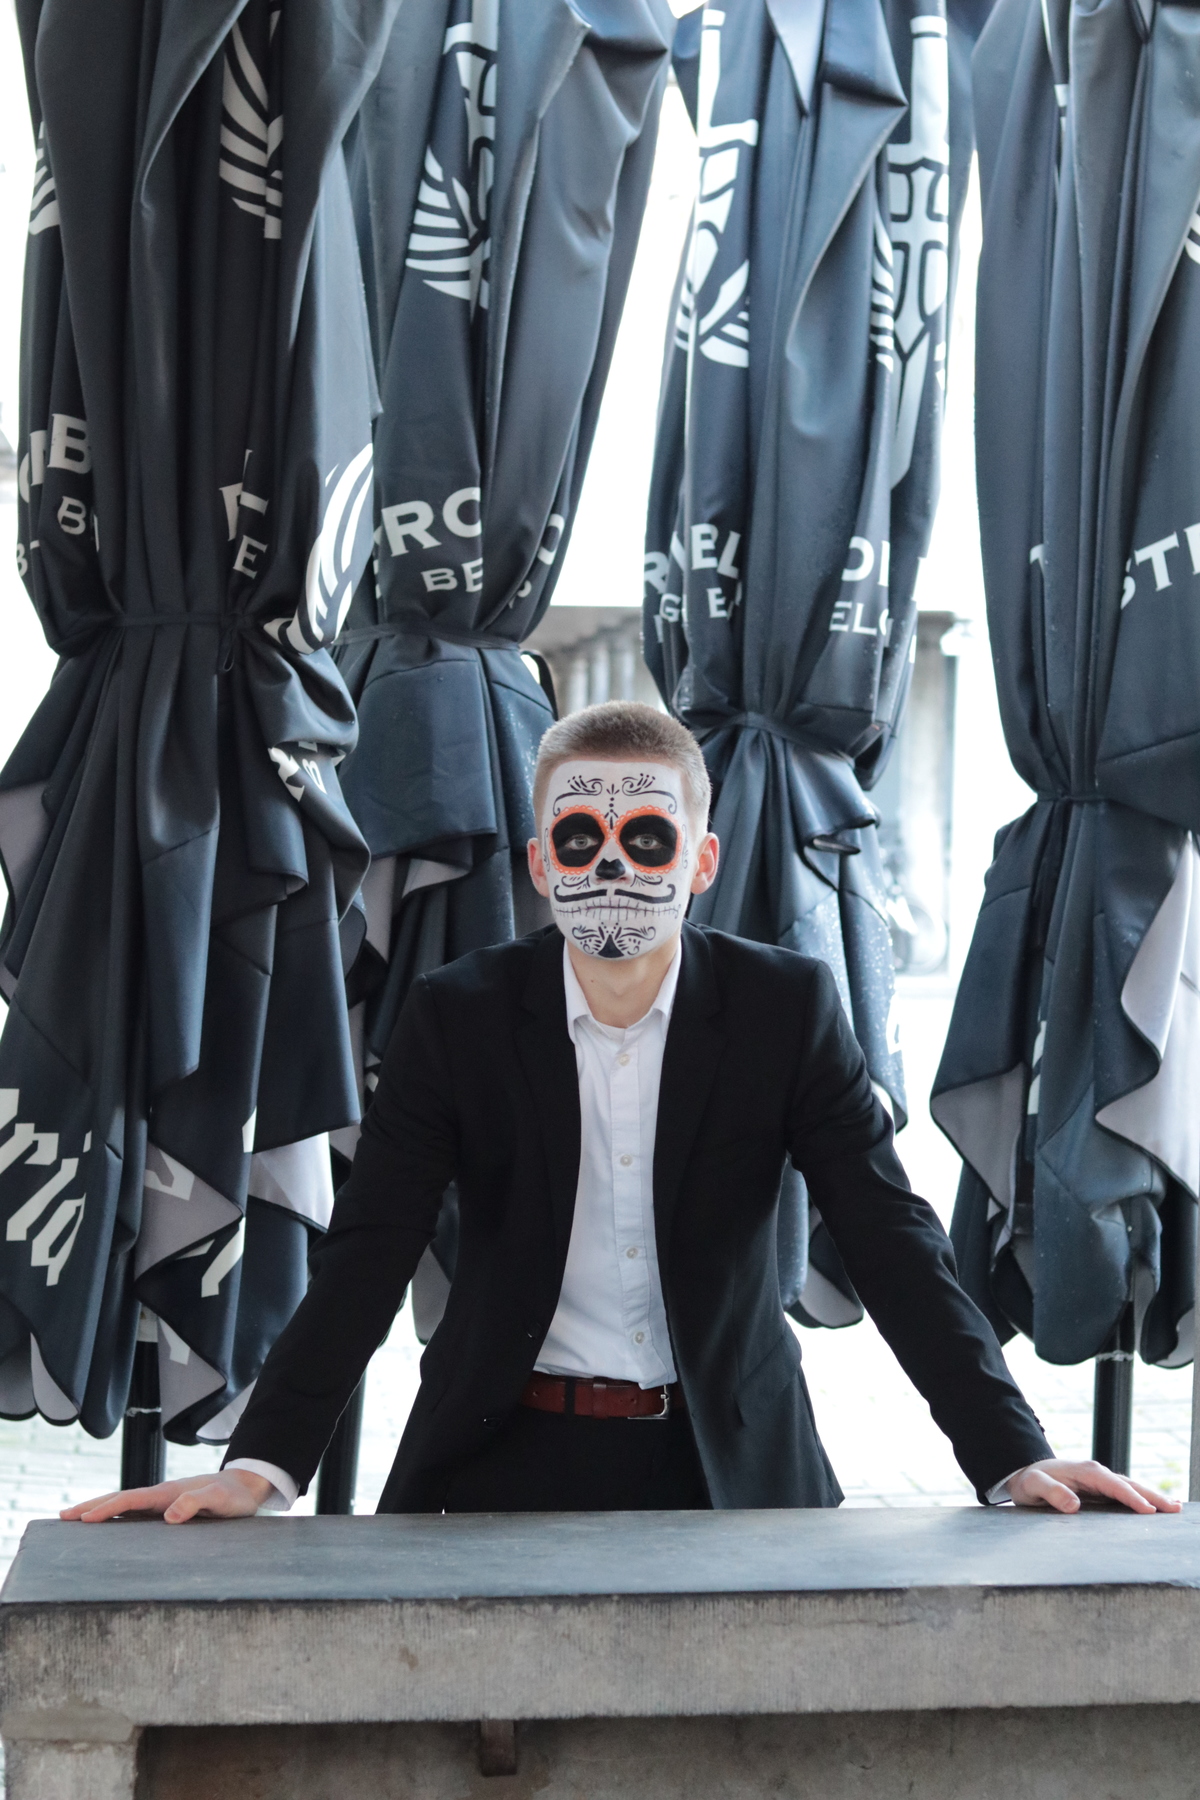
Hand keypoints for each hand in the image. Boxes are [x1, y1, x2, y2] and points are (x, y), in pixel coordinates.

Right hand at [60, 1468, 272, 1523]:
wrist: (245, 1487)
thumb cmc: (234, 1497)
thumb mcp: (221, 1500)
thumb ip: (197, 1503)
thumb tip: (169, 1515)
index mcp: (167, 1493)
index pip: (129, 1501)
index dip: (106, 1509)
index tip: (82, 1519)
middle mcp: (160, 1495)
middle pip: (119, 1500)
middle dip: (90, 1507)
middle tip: (61, 1517)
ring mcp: (161, 1502)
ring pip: (123, 1506)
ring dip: (98, 1510)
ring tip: (73, 1519)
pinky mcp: (166, 1510)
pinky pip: (134, 1514)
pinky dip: (114, 1517)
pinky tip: (106, 1526)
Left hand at [1007, 1458, 1180, 1513]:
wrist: (1025, 1475)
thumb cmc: (1030, 1481)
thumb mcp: (1034, 1486)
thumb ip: (1051, 1492)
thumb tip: (1074, 1505)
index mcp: (1085, 1471)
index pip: (1113, 1486)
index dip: (1131, 1498)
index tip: (1149, 1510)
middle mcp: (1097, 1473)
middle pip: (1129, 1485)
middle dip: (1152, 1496)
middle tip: (1175, 1509)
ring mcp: (1101, 1480)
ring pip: (1131, 1488)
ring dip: (1153, 1497)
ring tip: (1175, 1508)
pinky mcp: (1101, 1488)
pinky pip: (1125, 1493)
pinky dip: (1142, 1498)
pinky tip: (1156, 1507)